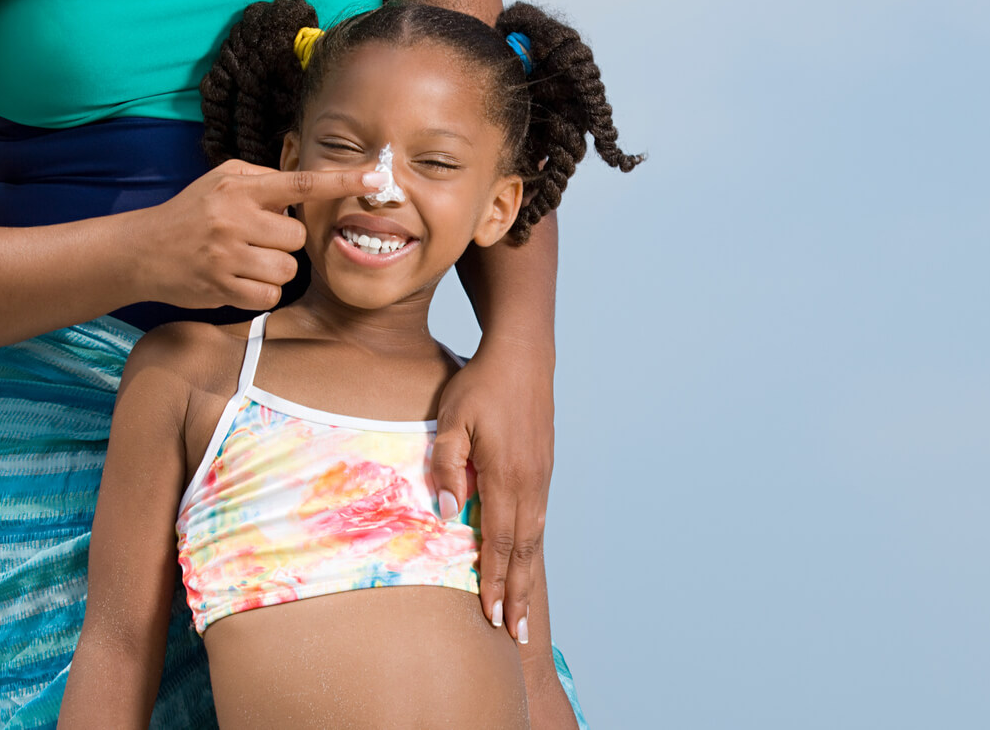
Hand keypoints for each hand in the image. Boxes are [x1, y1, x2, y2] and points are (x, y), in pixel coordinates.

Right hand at [134, 160, 367, 309]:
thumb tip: (306, 185)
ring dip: (274, 268)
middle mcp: (234, 218)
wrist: (139, 251)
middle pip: (297, 237)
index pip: (300, 183)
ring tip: (245, 259)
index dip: (341, 182)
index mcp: (240, 188)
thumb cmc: (191, 212)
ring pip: (287, 269)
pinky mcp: (221, 287)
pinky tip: (237, 279)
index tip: (377, 179)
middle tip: (255, 238)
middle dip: (284, 242)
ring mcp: (227, 255)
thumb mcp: (221, 180)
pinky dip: (261, 291)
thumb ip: (263, 179)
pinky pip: (270, 294)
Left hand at [432, 340, 554, 643]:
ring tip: (525, 611)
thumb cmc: (481, 385)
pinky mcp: (543, 468)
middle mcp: (531, 483)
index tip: (494, 617)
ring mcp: (541, 476)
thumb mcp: (452, 419)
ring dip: (529, 576)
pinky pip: (538, 518)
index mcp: (507, 476)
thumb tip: (448, 514)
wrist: (524, 355)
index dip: (496, 582)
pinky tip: (527, 561)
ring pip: (535, 537)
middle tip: (517, 634)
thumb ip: (446, 466)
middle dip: (520, 594)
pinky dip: (532, 549)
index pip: (501, 541)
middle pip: (524, 550)